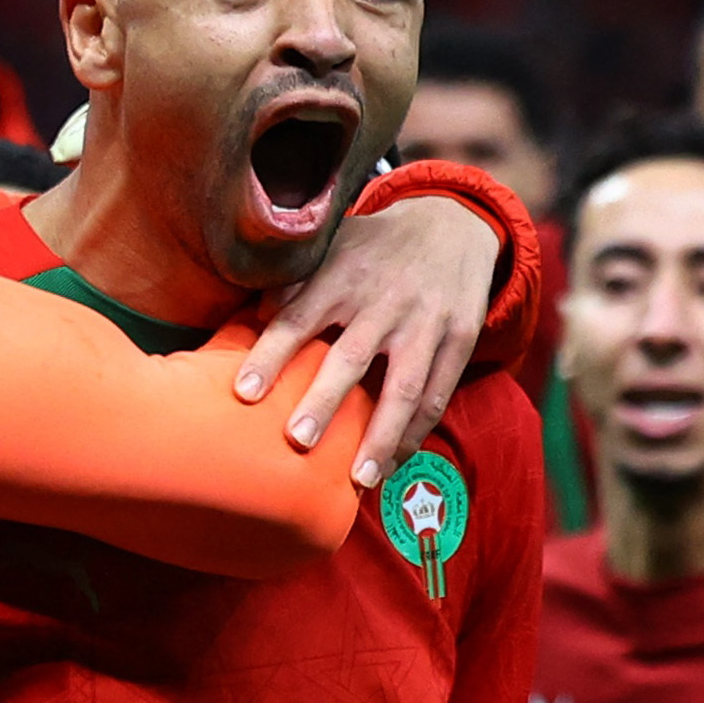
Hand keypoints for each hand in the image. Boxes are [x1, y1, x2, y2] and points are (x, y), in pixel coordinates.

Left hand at [236, 197, 498, 485]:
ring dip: (381, 434)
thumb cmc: (375, 246)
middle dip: (324, 400)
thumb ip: (294, 280)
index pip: (298, 318)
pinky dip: (416, 432)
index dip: (270, 354)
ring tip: (360, 479)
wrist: (453, 223)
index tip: (243, 392)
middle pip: (350, 356)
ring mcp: (425, 322)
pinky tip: (395, 462)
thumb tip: (251, 315)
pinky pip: (438, 394)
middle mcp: (384, 300)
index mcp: (342, 274)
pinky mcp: (460, 338)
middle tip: (298, 440)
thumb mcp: (333, 245)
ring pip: (404, 385)